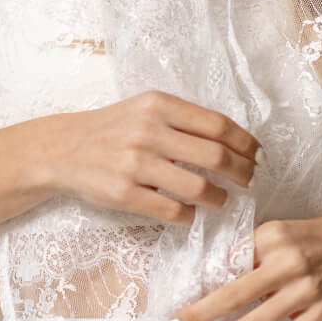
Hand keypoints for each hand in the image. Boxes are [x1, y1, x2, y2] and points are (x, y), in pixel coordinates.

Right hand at [36, 90, 258, 224]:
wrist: (63, 149)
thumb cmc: (114, 128)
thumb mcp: (147, 108)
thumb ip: (184, 119)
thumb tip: (235, 142)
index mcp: (159, 105)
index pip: (218, 125)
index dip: (246, 143)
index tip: (258, 156)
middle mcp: (149, 131)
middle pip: (216, 156)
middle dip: (242, 173)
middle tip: (249, 181)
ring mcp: (135, 164)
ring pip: (198, 188)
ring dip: (220, 199)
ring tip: (222, 200)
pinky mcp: (123, 194)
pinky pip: (172, 211)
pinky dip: (190, 215)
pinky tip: (192, 213)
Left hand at [164, 212, 321, 320]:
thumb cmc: (310, 239)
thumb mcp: (278, 231)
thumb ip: (249, 251)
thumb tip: (212, 277)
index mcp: (273, 238)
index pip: (229, 263)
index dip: (203, 284)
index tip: (178, 299)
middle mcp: (290, 264)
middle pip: (236, 295)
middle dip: (201, 314)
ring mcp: (308, 292)